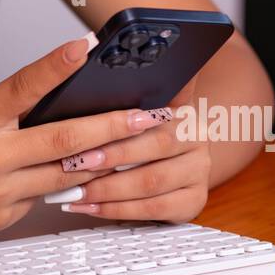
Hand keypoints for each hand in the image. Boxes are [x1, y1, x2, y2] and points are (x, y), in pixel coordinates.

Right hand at [0, 37, 171, 234]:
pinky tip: (89, 175)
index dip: (57, 65)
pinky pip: (42, 197)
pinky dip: (62, 184)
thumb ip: (7, 108)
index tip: (88, 45)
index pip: (25, 86)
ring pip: (65, 175)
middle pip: (66, 143)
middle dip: (116, 128)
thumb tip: (57, 105)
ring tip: (140, 147)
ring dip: (105, 162)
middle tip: (152, 116)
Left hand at [55, 79, 211, 222]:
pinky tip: (90, 207)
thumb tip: (84, 64)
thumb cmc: (143, 138)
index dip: (121, 124)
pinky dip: (116, 211)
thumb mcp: (138, 113)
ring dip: (108, 189)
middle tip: (76, 162)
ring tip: (75, 190)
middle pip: (155, 147)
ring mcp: (199, 173)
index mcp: (183, 110)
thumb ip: (125, 100)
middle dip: (111, 157)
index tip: (89, 128)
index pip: (153, 114)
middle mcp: (197, 139)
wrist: (175, 165)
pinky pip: (152, 210)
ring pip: (151, 183)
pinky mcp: (194, 202)